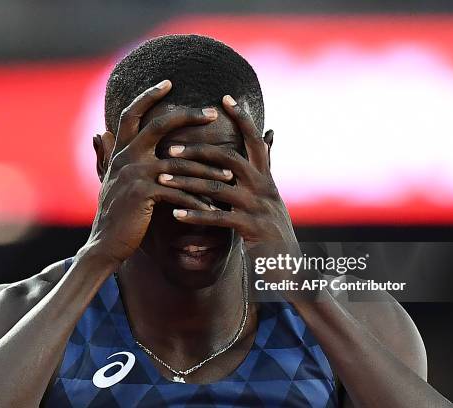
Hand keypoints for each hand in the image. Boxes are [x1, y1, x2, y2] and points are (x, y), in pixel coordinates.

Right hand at [86, 80, 233, 265]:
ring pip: (179, 164)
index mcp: (120, 151)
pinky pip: (178, 192)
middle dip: (187, 116)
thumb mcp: (109, 180)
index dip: (148, 95)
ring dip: (207, 171)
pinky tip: (213, 208)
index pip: (131, 114)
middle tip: (212, 113)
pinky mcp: (144, 194)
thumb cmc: (115, 213)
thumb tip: (99, 133)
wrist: (105, 244)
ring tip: (229, 175)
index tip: (168, 82)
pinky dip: (197, 201)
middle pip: (158, 125)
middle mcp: (126, 157)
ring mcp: (134, 174)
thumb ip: (106, 156)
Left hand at [157, 94, 295, 249]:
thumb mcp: (271, 194)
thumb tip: (270, 133)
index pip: (255, 140)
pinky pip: (220, 218)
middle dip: (199, 152)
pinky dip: (197, 215)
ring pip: (220, 187)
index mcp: (266, 178)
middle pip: (231, 159)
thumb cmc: (272, 230)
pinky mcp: (252, 229)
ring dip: (188, 183)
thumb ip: (266, 166)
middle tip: (170, 149)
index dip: (243, 118)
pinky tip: (176, 214)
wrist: (290, 267)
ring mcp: (259, 208)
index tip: (224, 97)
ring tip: (163, 180)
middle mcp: (264, 188)